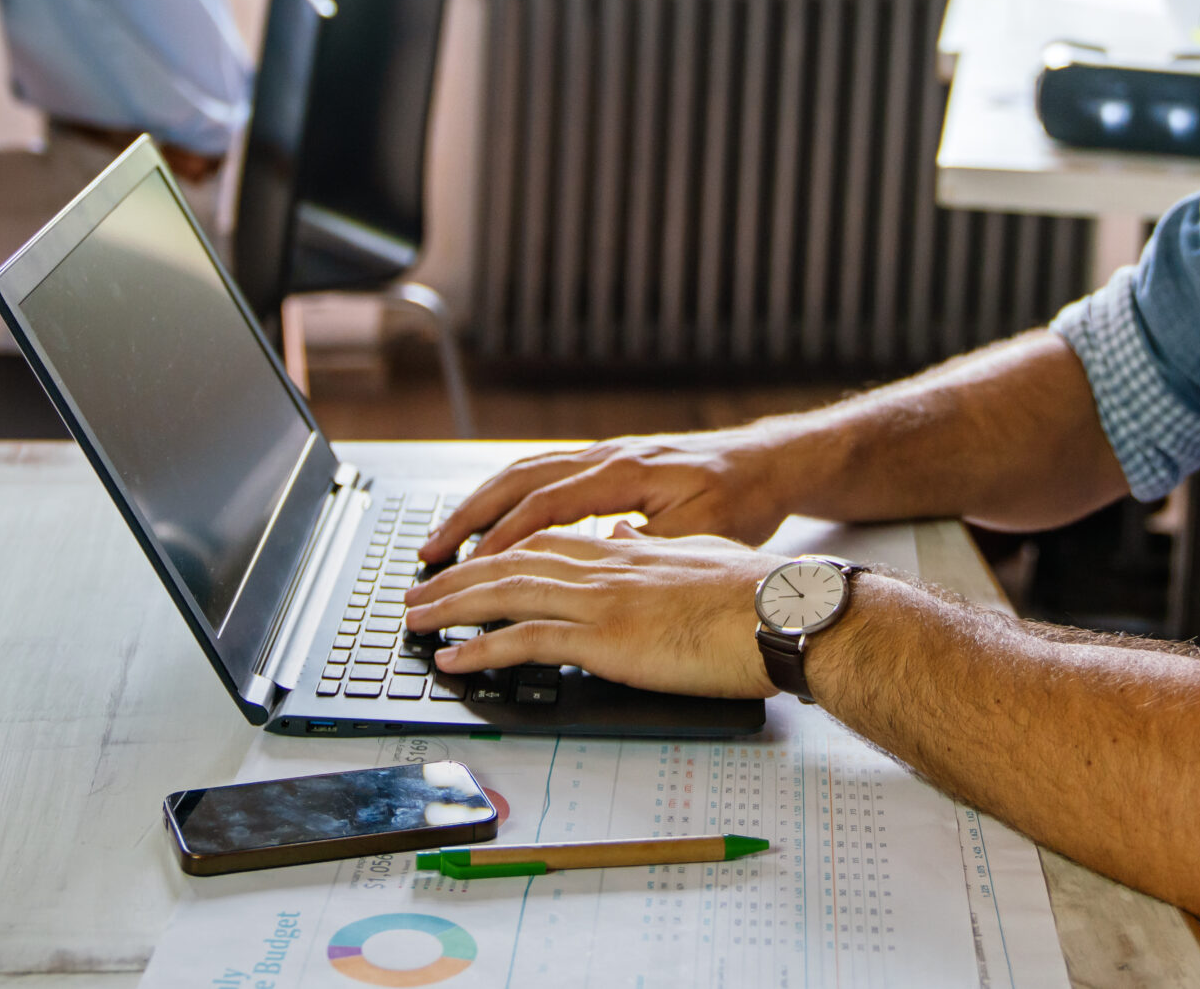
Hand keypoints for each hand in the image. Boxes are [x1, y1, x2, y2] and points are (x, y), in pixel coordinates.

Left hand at [403, 525, 775, 697]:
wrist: (785, 612)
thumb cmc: (756, 594)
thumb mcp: (699, 553)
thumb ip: (657, 548)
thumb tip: (627, 539)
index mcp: (627, 549)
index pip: (544, 541)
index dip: (497, 549)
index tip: (465, 561)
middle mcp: (605, 564)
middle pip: (511, 561)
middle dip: (456, 576)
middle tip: (416, 593)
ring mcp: (602, 599)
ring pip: (505, 593)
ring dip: (451, 607)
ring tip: (414, 621)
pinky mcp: (605, 638)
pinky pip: (525, 641)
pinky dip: (480, 651)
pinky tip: (451, 661)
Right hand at [422, 431, 791, 562]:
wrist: (770, 463)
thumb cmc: (743, 497)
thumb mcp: (706, 531)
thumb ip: (652, 546)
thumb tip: (606, 554)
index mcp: (624, 473)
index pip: (544, 504)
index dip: (502, 539)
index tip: (466, 570)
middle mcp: (606, 458)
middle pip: (516, 481)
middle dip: (467, 519)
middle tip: (427, 557)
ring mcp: (604, 458)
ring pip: (523, 474)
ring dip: (479, 506)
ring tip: (444, 542)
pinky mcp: (610, 466)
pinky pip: (543, 476)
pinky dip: (508, 499)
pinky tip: (494, 523)